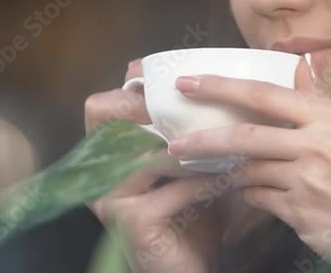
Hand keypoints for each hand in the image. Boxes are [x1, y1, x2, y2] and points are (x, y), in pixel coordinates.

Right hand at [84, 58, 224, 272]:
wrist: (188, 271)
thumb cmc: (189, 215)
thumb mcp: (186, 166)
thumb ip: (187, 129)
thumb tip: (219, 81)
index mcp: (107, 158)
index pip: (104, 106)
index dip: (132, 86)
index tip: (171, 77)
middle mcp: (99, 176)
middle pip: (109, 118)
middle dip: (153, 104)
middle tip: (193, 100)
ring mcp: (112, 199)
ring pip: (147, 150)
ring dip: (190, 142)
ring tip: (225, 136)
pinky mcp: (133, 220)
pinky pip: (175, 187)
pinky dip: (207, 179)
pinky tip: (231, 177)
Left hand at [165, 58, 330, 271]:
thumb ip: (327, 104)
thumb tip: (302, 70)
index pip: (265, 94)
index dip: (222, 86)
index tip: (191, 82)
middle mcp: (319, 144)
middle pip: (245, 133)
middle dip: (203, 136)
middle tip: (174, 138)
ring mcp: (307, 180)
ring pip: (248, 169)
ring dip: (223, 171)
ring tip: (202, 169)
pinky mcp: (299, 213)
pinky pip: (259, 198)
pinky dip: (249, 194)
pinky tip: (246, 193)